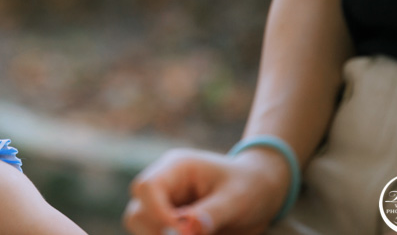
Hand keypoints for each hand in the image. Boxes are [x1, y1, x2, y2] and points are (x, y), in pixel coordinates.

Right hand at [123, 147, 290, 234]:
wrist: (259, 192)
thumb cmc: (250, 187)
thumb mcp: (237, 200)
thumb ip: (211, 214)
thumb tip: (185, 231)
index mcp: (176, 168)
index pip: (147, 187)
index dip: (157, 213)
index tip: (182, 232)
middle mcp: (164, 185)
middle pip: (137, 211)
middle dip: (155, 232)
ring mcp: (164, 204)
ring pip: (140, 227)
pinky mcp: (168, 222)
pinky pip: (155, 234)